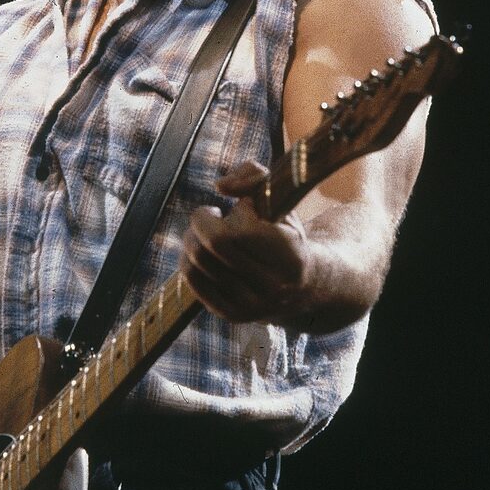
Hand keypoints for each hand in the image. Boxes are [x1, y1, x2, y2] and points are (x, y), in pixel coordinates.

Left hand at [180, 161, 314, 325]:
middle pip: (213, 243)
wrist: (301, 286)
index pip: (241, 229)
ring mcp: (251, 305)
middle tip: (209, 214)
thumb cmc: (284, 232)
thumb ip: (254, 175)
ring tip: (206, 233)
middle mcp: (272, 285)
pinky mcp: (232, 314)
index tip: (240, 208)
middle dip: (202, 220)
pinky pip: (192, 280)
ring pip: (197, 261)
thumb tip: (221, 186)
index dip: (234, 211)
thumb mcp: (281, 198)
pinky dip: (188, 258)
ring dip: (193, 238)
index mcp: (289, 255)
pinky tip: (202, 251)